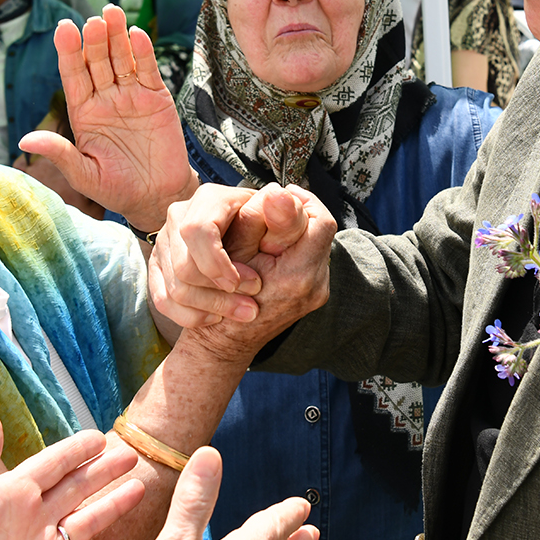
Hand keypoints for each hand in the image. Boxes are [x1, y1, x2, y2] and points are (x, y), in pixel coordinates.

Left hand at [0, 419, 143, 539]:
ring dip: (111, 508)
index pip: (51, 466)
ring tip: (139, 489)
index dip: (76, 450)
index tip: (101, 436)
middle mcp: (28, 522)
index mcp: (7, 497)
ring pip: (85, 526)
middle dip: (104, 472)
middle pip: (76, 490)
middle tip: (131, 454)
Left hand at [17, 6, 196, 230]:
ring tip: (113, 13)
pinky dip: (143, 53)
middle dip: (94, 39)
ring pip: (121, 59)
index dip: (68, 52)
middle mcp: (105, 98)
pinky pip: (147, 71)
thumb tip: (24, 142)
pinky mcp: (156, 98)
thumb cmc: (116, 189)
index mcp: (83, 112)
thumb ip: (59, 153)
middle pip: (97, 61)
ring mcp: (131, 95)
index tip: (63, 28)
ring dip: (117, 36)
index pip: (73, 75)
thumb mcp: (83, 174)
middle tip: (92, 20)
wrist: (157, 197)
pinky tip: (136, 35)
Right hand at [183, 185, 335, 362]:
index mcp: (297, 276)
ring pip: (316, 244)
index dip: (302, 201)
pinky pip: (310, 259)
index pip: (321, 222)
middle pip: (321, 232)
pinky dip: (291, 248)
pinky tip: (271, 248)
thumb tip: (278, 192)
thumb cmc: (218, 303)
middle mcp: (314, 287)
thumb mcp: (231, 256)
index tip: (281, 194)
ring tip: (271, 230)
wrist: (220, 346)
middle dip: (295, 217)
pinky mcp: (312, 296)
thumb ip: (256, 224)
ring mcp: (316, 294)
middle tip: (273, 209)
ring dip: (294, 232)